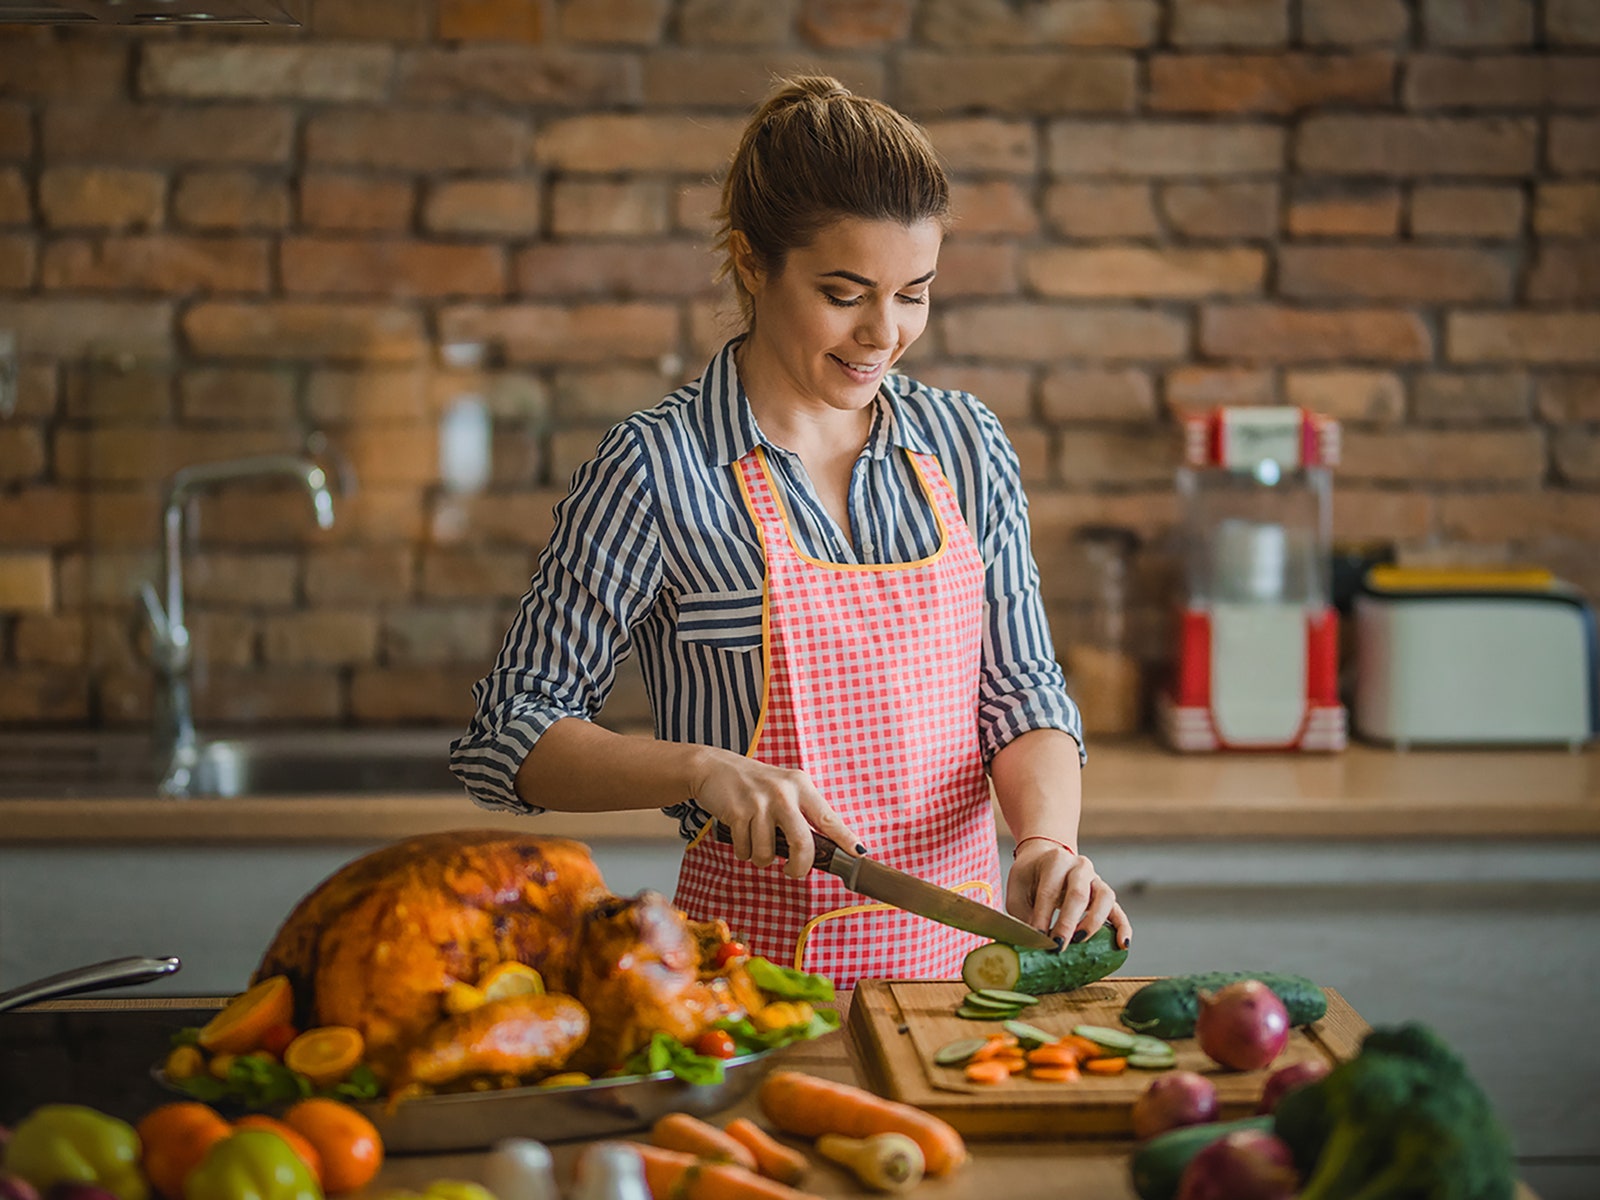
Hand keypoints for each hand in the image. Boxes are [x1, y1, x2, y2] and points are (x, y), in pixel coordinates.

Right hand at [690, 747, 864, 879]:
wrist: (713, 768)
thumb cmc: (753, 785)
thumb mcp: (783, 789)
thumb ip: (801, 813)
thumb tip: (821, 849)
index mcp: (801, 786)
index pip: (828, 817)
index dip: (845, 839)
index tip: (858, 854)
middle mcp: (784, 792)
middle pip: (802, 843)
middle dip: (799, 867)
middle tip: (792, 871)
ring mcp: (760, 802)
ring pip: (768, 853)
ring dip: (761, 858)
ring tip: (756, 844)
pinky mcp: (738, 812)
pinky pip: (745, 851)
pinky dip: (743, 852)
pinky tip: (741, 837)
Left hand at [1006, 842, 1131, 950]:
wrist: (1044, 858)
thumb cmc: (1029, 877)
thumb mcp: (1018, 890)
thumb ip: (1022, 914)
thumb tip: (1031, 944)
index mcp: (1055, 861)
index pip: (1050, 891)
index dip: (1043, 916)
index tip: (1037, 938)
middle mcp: (1079, 866)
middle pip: (1078, 894)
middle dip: (1068, 924)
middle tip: (1057, 946)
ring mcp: (1095, 879)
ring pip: (1104, 899)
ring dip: (1093, 923)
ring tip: (1079, 942)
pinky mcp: (1105, 894)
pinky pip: (1118, 910)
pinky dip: (1122, 927)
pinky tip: (1121, 944)